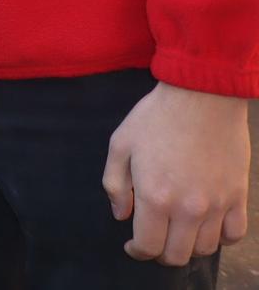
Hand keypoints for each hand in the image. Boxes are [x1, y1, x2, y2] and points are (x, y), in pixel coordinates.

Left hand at [104, 82, 250, 264]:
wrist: (201, 97)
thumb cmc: (156, 117)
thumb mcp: (120, 144)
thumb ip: (115, 185)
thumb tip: (121, 215)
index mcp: (155, 197)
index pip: (148, 246)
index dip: (137, 252)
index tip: (132, 246)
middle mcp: (188, 208)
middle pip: (177, 255)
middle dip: (160, 253)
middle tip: (154, 239)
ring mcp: (217, 205)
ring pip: (204, 248)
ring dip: (188, 245)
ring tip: (178, 230)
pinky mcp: (238, 196)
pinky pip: (234, 235)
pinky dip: (221, 238)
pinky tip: (207, 226)